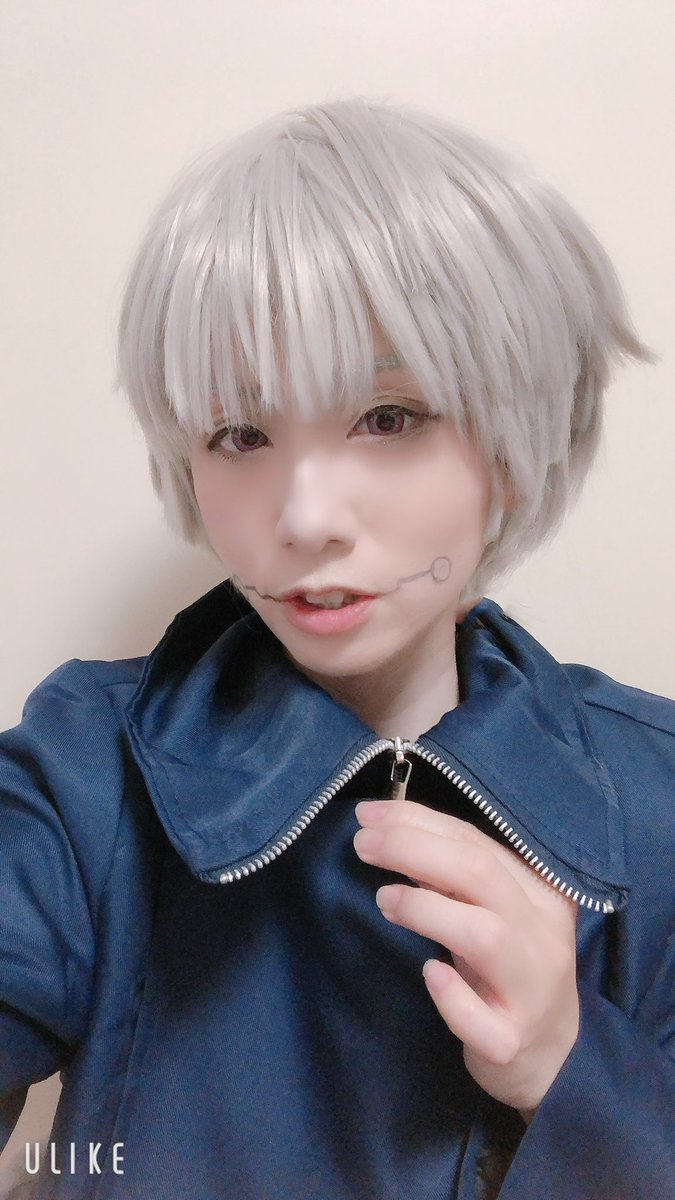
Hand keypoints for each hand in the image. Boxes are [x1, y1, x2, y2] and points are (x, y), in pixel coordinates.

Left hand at [353, 798, 578, 1117]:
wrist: (550, 1056)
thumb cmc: (506, 966)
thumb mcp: (489, 912)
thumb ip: (451, 873)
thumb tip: (384, 827)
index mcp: (542, 893)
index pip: (477, 842)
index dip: (419, 822)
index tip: (369, 815)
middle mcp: (543, 935)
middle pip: (481, 874)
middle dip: (415, 849)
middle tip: (364, 844)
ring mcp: (531, 991)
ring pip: (486, 938)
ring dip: (427, 910)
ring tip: (384, 899)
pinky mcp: (512, 1042)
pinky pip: (483, 1021)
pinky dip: (452, 996)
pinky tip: (429, 973)